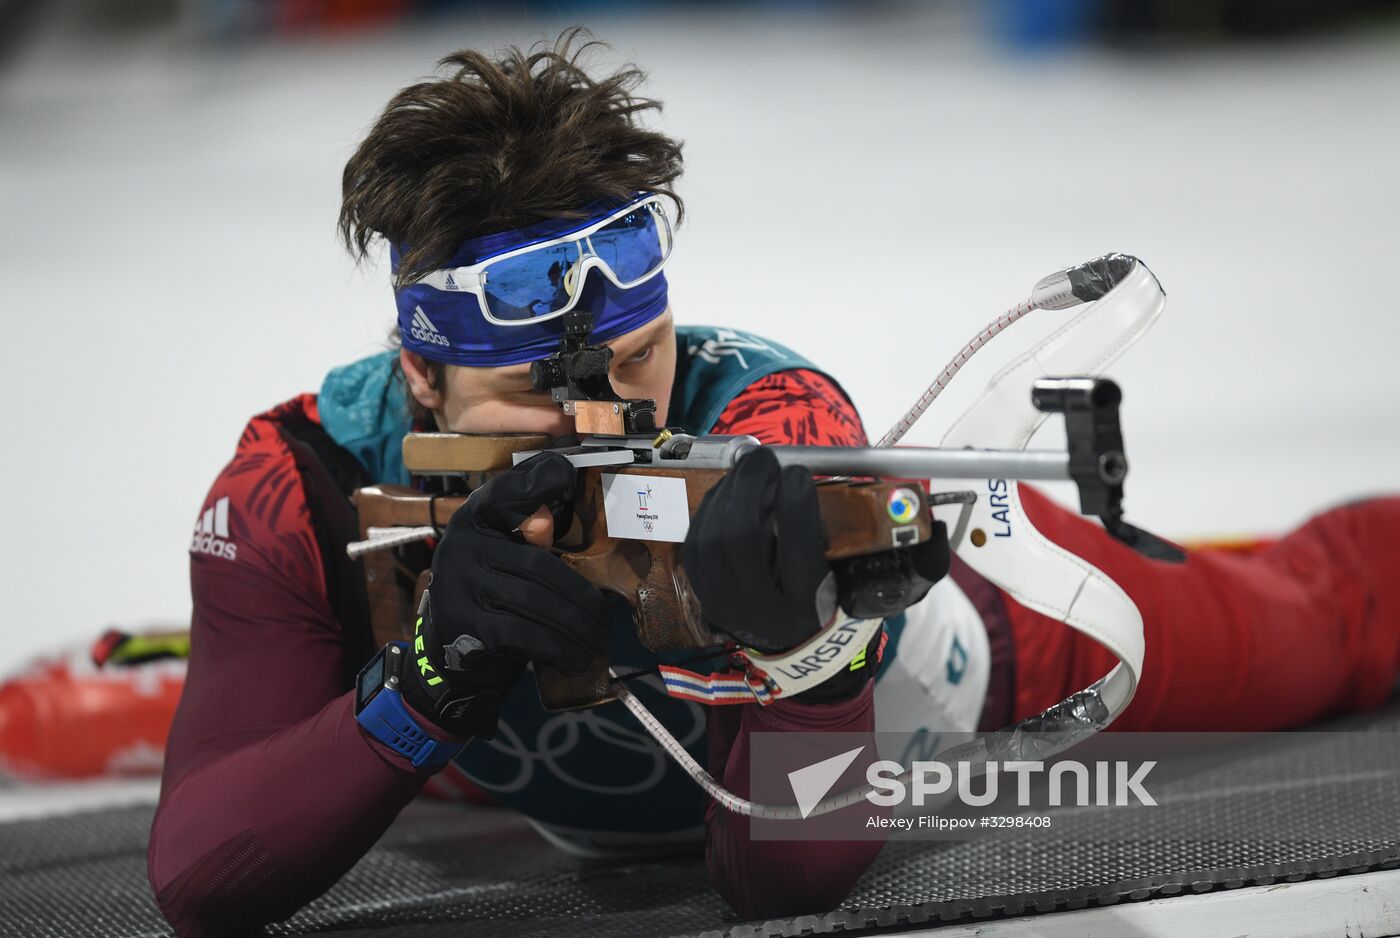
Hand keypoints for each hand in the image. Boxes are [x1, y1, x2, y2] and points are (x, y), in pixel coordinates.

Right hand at [401, 452, 611, 735]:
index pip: (505, 493)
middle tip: (606, 619)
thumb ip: (530, 535)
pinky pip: (521, 633)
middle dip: (581, 596)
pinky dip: (554, 648)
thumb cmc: (490, 593)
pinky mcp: (461, 623)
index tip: (566, 471)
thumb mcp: (506, 557)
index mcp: (475, 520)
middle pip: (538, 565)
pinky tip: (573, 659)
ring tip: (596, 641)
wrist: (444, 647)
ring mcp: (457, 583)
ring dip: (574, 627)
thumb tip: (550, 509)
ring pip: (533, 601)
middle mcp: (461, 544)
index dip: (535, 482)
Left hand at [682, 447, 833, 652]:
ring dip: (728, 491)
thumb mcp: (834, 573)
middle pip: (742, 540)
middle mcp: (761, 611)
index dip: (796, 506)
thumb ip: (819, 532)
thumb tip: (794, 479)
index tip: (799, 472)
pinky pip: (696, 541)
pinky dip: (711, 508)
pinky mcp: (703, 592)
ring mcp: (725, 603)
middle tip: (765, 458)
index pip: (798, 552)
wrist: (788, 643)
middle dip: (750, 487)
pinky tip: (728, 489)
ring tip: (748, 468)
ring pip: (713, 537)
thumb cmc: (818, 598)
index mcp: (806, 607)